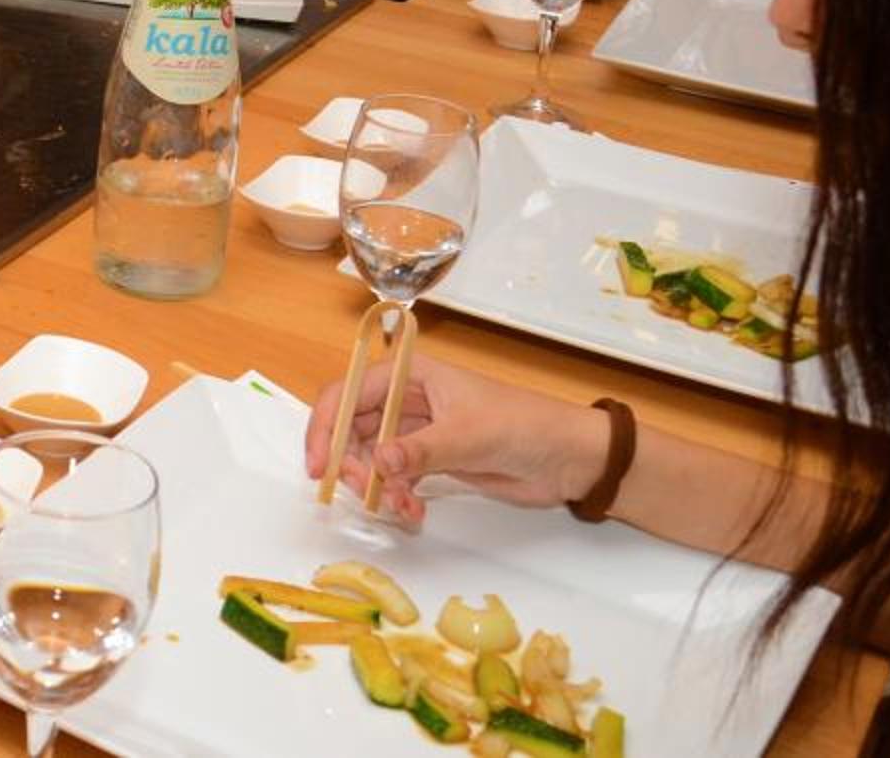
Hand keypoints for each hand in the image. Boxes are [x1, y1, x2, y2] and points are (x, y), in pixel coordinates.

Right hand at [302, 357, 612, 529]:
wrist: (570, 459)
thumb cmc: (524, 427)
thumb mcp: (470, 436)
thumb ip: (421, 450)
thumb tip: (377, 462)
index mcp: (412, 376)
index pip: (350, 392)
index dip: (326, 426)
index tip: (320, 465)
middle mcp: (407, 400)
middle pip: (353, 428)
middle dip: (352, 463)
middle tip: (366, 493)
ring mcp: (419, 433)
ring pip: (372, 458)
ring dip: (377, 486)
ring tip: (401, 508)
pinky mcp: (431, 462)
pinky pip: (396, 478)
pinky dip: (397, 497)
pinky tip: (414, 513)